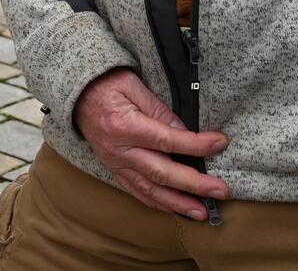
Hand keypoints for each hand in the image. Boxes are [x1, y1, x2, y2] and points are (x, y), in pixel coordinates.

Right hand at [71, 68, 228, 220]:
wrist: (76, 94)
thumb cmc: (106, 85)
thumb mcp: (133, 85)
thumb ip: (159, 109)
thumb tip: (184, 132)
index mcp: (125, 126)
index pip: (167, 140)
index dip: (196, 144)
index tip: (219, 143)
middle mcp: (120, 150)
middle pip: (162, 172)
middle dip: (194, 184)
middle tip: (221, 190)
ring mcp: (116, 164)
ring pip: (150, 189)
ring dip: (178, 203)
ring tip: (202, 211)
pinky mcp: (115, 170)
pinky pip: (137, 191)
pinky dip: (157, 203)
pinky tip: (175, 209)